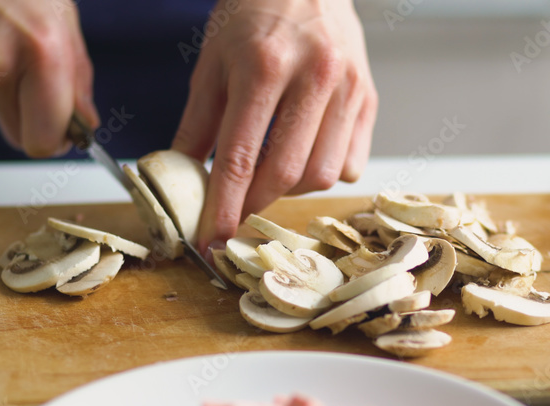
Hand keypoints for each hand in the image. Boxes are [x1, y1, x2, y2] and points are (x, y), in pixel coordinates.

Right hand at [0, 0, 98, 156]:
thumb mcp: (61, 16)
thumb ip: (76, 77)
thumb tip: (83, 123)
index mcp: (40, 51)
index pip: (44, 140)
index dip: (56, 139)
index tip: (64, 132)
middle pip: (19, 136)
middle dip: (33, 117)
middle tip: (35, 81)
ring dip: (2, 86)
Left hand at [171, 0, 378, 254]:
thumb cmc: (253, 15)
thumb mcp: (212, 61)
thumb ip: (196, 123)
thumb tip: (180, 178)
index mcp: (264, 65)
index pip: (240, 155)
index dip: (224, 205)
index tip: (211, 238)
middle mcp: (315, 76)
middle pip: (287, 172)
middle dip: (255, 205)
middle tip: (235, 214)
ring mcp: (349, 88)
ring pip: (323, 174)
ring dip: (289, 190)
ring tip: (268, 175)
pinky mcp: (369, 97)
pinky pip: (350, 161)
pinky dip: (323, 172)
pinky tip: (302, 155)